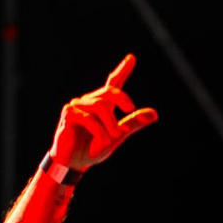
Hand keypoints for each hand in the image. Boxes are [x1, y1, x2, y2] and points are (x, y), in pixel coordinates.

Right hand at [49, 54, 158, 171]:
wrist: (73, 164)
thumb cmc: (93, 148)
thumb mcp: (117, 137)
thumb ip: (133, 124)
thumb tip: (154, 114)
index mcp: (102, 104)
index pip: (112, 84)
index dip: (122, 70)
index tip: (132, 58)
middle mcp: (89, 101)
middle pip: (109, 92)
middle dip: (122, 100)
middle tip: (131, 110)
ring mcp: (76, 106)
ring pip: (100, 106)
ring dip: (110, 123)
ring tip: (114, 137)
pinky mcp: (68, 115)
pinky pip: (88, 118)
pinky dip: (98, 131)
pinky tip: (99, 142)